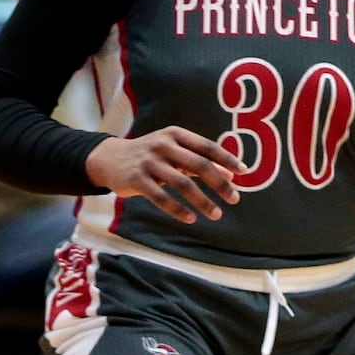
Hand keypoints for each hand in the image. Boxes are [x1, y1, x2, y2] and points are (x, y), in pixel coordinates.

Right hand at [85, 128, 242, 224]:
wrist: (109, 158)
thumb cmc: (151, 154)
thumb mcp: (175, 151)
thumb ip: (200, 160)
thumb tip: (231, 174)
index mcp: (176, 135)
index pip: (208, 146)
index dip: (227, 159)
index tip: (244, 172)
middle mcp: (164, 145)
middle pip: (199, 165)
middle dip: (219, 183)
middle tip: (234, 199)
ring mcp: (149, 162)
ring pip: (182, 184)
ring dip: (202, 201)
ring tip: (216, 214)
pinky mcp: (136, 179)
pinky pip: (160, 197)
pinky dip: (177, 209)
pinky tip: (190, 218)